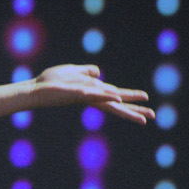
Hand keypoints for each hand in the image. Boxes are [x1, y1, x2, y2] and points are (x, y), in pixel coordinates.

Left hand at [33, 63, 154, 124]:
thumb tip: (97, 73)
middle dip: (134, 110)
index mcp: (93, 93)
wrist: (36, 88)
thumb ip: (87, 72)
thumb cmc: (52, 82)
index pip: (116, 97)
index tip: (147, 100)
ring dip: (126, 107)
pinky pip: (94, 95)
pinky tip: (117, 99)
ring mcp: (85, 97)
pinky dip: (105, 96)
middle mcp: (91, 97)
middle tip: (151, 117)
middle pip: (117, 105)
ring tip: (141, 116)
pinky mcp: (76, 94)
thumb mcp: (73, 72)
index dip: (131, 99)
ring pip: (109, 102)